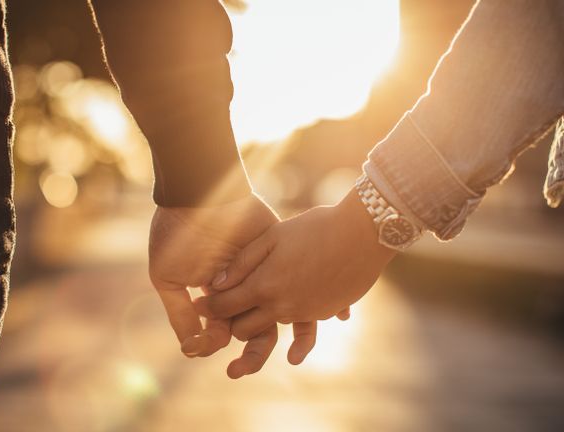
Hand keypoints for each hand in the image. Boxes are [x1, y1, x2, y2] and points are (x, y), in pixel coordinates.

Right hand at [148, 194, 320, 377]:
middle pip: (255, 329)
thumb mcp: (167, 277)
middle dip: (250, 355)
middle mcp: (245, 288)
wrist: (200, 193)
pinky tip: (335, 317)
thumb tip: (192, 349)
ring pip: (286, 312)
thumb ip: (180, 313)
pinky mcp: (284, 254)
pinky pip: (310, 281)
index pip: (225, 330)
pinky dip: (325, 300)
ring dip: (294, 336)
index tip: (216, 355)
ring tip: (296, 356)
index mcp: (217, 295)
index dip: (219, 344)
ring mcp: (266, 272)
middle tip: (239, 372)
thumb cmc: (179, 236)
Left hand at [195, 189, 396, 341]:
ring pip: (271, 330)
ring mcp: (305, 313)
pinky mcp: (324, 313)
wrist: (363, 234)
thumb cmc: (315, 228)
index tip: (200, 302)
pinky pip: (302, 327)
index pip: (225, 307)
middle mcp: (283, 307)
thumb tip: (217, 283)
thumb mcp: (273, 236)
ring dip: (258, 325)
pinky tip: (292, 325)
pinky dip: (293, 325)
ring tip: (252, 313)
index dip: (208, 306)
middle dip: (230, 322)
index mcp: (265, 286)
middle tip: (222, 311)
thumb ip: (243, 262)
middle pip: (244, 329)